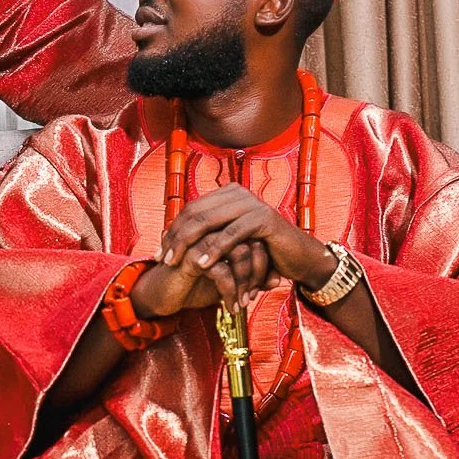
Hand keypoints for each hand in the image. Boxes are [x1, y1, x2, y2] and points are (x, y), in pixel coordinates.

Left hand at [134, 185, 333, 315]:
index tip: (158, 253)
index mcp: (228, 194)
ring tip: (176, 263)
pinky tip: (202, 264)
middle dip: (176, 238)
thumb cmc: (262, 253)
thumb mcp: (231, 243)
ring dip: (189, 244)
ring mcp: (251, 204)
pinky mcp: (263, 219)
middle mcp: (238, 193)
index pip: (191, 209)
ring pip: (209, 222)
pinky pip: (232, 234)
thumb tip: (172, 240)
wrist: (300, 259)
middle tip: (163, 260)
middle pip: (195, 213)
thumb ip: (209, 235)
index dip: (172, 230)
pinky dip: (215, 250)